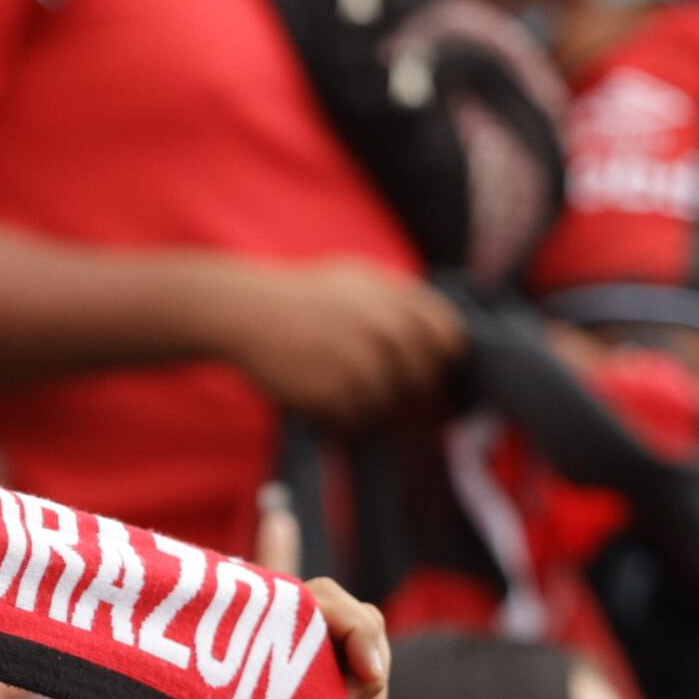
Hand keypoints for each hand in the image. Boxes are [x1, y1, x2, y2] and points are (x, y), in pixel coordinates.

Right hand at [215, 258, 467, 422]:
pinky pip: (357, 419)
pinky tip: (323, 392)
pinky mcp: (335, 395)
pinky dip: (343, 414)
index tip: (424, 360)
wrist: (248, 315)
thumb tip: (444, 330)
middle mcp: (384, 332)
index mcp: (395, 301)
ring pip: (390, 403)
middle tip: (378, 376)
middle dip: (407, 382)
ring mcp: (360, 365)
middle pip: (425, 377)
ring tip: (341, 381)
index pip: (450, 338)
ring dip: (371, 400)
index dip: (441, 353)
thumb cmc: (306, 297)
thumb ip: (404, 299)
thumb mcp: (360, 278)